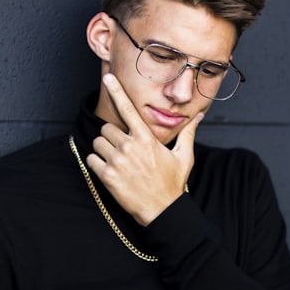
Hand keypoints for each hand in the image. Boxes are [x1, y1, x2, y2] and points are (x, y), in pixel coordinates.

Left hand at [87, 74, 202, 225]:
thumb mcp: (184, 156)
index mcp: (147, 139)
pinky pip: (91, 159)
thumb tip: (198, 116)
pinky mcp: (107, 176)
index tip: (108, 77)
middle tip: (124, 150)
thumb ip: (188, 133)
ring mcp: (117, 161)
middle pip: (108, 128)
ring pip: (98, 142)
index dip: (117, 90)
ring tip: (118, 161)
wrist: (162, 211)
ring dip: (104, 149)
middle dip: (113, 137)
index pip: (128, 108)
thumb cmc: (173, 184)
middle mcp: (130, 147)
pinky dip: (97, 163)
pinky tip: (110, 171)